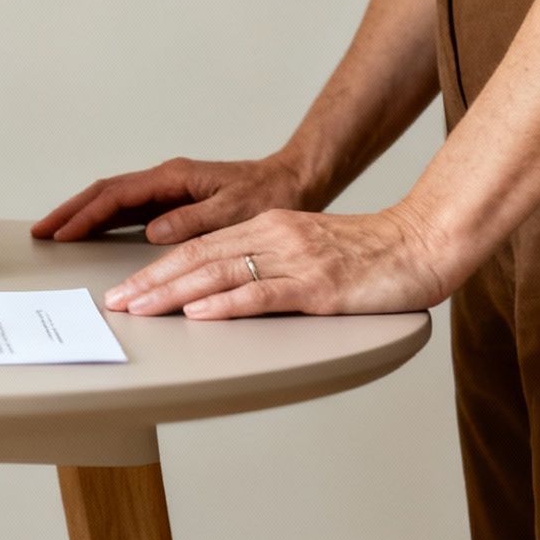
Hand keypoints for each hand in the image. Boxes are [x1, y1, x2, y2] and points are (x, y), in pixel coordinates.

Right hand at [32, 154, 321, 243]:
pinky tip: (90, 230)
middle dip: (71, 211)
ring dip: (82, 213)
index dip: (87, 215)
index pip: (118, 195)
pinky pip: (128, 208)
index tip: (63, 232)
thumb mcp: (234, 211)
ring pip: (112, 198)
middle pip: (105, 192)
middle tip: (41, 230)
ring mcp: (166, 189)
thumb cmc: (269, 195)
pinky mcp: (172, 200)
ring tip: (54, 231)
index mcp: (174, 177)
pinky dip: (103, 218)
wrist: (292, 182)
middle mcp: (165, 179)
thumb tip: (152, 231)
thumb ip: (192, 221)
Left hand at [100, 200, 459, 318]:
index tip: (127, 289)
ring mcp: (295, 259)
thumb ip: (267, 262)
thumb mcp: (307, 248)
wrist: (424, 243)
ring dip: (172, 294)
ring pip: (219, 274)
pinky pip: (262, 294)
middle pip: (197, 258)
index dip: (157, 268)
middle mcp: (274, 236)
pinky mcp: (318, 285)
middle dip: (150, 282)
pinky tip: (198, 314)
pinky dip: (225, 305)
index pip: (199, 247)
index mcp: (268, 226)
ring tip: (139, 309)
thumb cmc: (370, 256)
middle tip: (115, 303)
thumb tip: (223, 290)